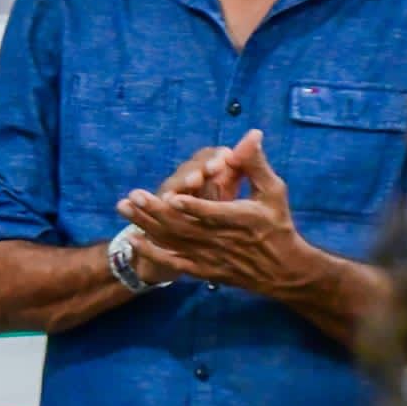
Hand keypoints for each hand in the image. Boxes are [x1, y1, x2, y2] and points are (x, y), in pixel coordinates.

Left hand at [116, 129, 309, 293]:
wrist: (282, 270)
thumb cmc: (276, 224)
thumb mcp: (272, 192)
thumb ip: (255, 165)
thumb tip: (250, 135)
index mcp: (241, 219)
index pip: (215, 213)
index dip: (194, 206)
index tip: (173, 196)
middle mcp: (222, 240)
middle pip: (184, 226)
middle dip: (157, 211)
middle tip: (134, 195)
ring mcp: (210, 257)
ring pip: (174, 242)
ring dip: (147, 225)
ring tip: (124, 208)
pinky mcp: (202, 270)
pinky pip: (173, 262)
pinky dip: (152, 252)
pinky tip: (133, 238)